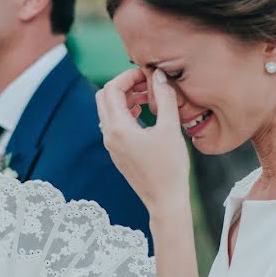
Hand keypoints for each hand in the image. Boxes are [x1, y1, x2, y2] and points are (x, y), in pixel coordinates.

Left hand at [96, 68, 190, 214]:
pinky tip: (143, 114)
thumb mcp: (171, 128)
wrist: (165, 200)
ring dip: (125, 99)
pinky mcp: (117, 152)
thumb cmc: (170, 167)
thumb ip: (164, 98)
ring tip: (148, 97)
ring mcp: (111, 145)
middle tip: (146, 84)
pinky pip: (114, 125)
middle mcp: (109, 135)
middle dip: (123, 85)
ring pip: (108, 111)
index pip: (111, 89)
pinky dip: (125, 113)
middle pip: (104, 97)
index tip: (147, 75)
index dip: (127, 76)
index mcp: (118, 128)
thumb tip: (159, 76)